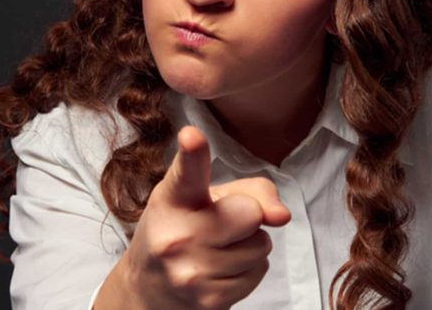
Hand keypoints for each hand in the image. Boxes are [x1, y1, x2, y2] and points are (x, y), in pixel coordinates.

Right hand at [122, 126, 291, 309]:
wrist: (150, 289)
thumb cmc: (185, 230)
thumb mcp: (204, 198)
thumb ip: (249, 190)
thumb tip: (281, 215)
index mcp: (172, 199)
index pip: (187, 172)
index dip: (193, 152)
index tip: (192, 136)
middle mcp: (175, 234)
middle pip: (250, 213)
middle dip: (248, 216)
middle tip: (223, 224)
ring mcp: (190, 272)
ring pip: (260, 245)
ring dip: (250, 245)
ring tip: (219, 249)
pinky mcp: (208, 300)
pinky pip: (259, 272)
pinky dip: (248, 270)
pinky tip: (221, 270)